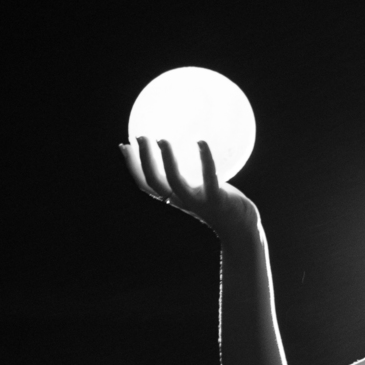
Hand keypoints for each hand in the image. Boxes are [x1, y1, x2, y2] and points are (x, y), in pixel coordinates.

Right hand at [120, 136, 259, 241]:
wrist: (240, 228)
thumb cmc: (221, 203)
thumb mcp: (201, 187)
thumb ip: (191, 174)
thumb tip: (189, 145)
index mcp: (174, 197)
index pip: (146, 183)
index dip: (132, 166)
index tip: (124, 145)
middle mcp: (181, 200)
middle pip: (154, 182)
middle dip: (142, 160)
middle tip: (140, 136)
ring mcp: (198, 201)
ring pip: (175, 182)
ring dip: (166, 160)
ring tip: (162, 139)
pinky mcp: (217, 199)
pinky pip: (209, 178)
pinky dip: (204, 160)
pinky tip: (201, 142)